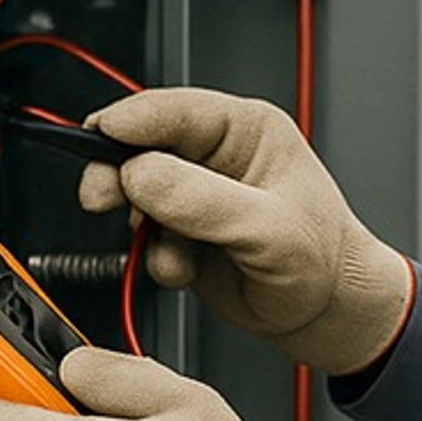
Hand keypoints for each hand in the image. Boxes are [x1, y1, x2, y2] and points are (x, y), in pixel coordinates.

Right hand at [79, 87, 413, 376]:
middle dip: (117, 176)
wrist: (326, 311)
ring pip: (134, 194)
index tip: (96, 136)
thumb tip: (139, 175)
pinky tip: (188, 269)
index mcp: (247, 129)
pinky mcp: (181, 232)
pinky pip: (144, 237)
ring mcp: (195, 194)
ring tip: (179, 252)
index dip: (128, 121)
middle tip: (103, 199)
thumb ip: (202, 201)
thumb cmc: (323, 259)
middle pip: (139, 145)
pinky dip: (156, 258)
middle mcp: (217, 155)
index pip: (173, 109)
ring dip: (145, 229)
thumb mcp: (268, 229)